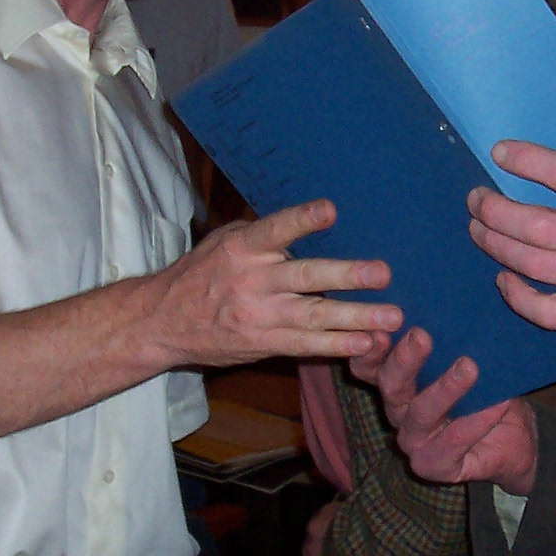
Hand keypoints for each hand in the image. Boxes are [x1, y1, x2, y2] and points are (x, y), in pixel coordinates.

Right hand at [152, 199, 401, 367]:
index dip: (302, 220)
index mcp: (244, 248)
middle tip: (383, 273)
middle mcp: (254, 280)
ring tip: (391, 316)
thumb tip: (308, 220)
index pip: (275, 229)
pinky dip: (337, 345)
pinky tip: (366, 343)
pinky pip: (306, 345)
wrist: (164, 322)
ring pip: (314, 315)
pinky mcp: (265, 342)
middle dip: (347, 275)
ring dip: (357, 317)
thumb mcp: (225, 241)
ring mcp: (261, 315)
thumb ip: (264, 234)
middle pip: (306, 276)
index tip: (330, 210)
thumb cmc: (202, 273)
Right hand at [349, 328, 537, 493]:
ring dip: (444, 389)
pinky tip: (497, 404)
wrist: (518, 437)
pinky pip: (452, 444)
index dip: (369, 348)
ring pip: (420, 414)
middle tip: (422, 335)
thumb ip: (450, 335)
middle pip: (390, 385)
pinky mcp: (436, 467)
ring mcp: (414, 442)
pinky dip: (475, 422)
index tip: (380, 325)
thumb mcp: (467, 354)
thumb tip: (447, 295)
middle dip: (404, 360)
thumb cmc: (488, 387)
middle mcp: (398, 411)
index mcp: (397, 382)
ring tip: (469, 367)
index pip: (368, 365)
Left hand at [466, 119, 555, 348]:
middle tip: (476, 196)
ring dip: (497, 246)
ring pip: (535, 266)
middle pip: (537, 225)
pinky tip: (505, 281)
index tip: (501, 152)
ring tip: (479, 228)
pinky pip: (552, 313)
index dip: (527, 160)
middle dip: (496, 208)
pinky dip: (520, 299)